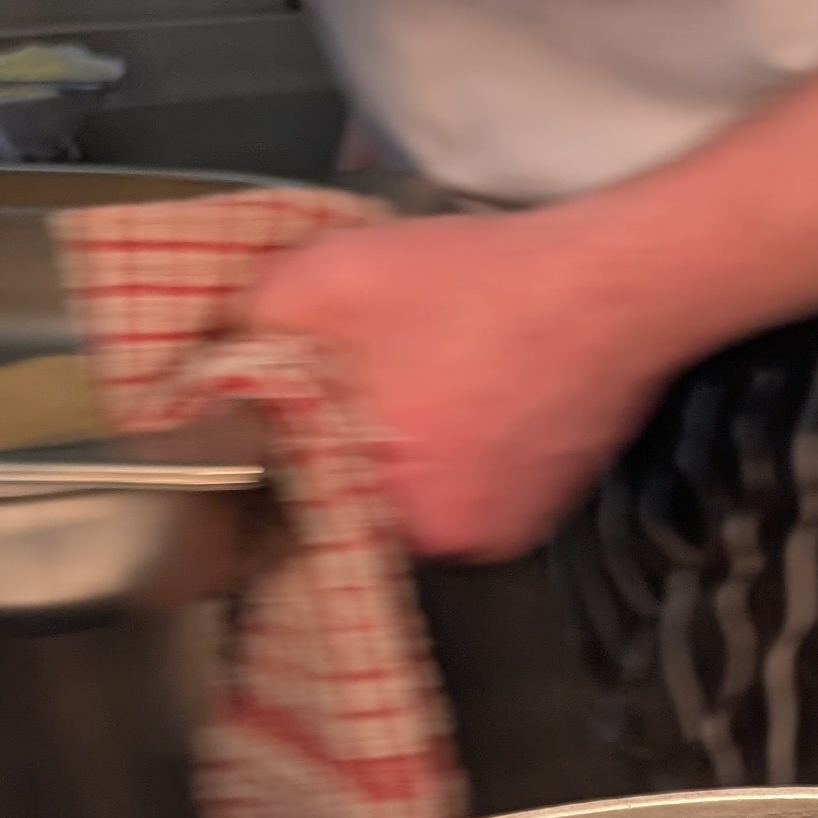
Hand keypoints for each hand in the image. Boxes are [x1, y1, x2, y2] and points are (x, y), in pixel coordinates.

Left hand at [240, 210, 672, 560]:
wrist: (613, 287)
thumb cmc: (478, 284)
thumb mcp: (327, 277)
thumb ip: (247, 330)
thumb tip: (203, 375)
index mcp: (385, 499)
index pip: (290, 499)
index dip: (272, 446)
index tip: (275, 406)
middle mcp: (446, 541)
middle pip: (350, 505)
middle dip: (337, 448)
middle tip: (355, 377)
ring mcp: (500, 534)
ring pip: (409, 503)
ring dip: (398, 454)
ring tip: (418, 381)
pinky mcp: (538, 517)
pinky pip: (463, 496)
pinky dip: (452, 456)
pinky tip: (464, 396)